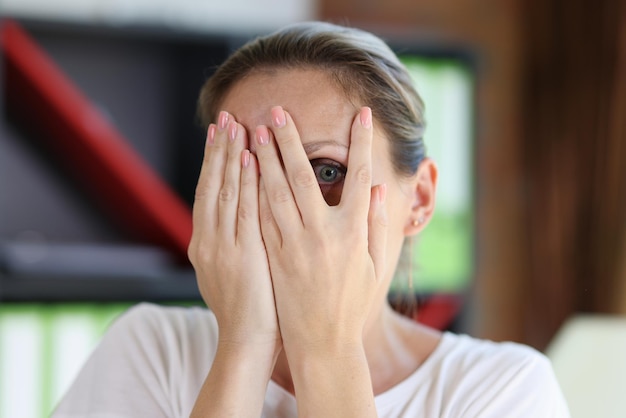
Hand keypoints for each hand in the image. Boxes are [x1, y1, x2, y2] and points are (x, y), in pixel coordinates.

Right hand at [188, 111, 279, 350]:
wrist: (246, 343)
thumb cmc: (250, 309)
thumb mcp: (234, 271)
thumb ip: (235, 240)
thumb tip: (244, 216)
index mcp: (207, 243)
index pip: (209, 193)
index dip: (214, 162)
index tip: (221, 133)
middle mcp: (209, 239)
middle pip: (212, 185)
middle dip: (219, 149)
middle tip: (225, 116)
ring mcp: (222, 246)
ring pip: (224, 191)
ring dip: (229, 155)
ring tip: (235, 124)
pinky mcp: (240, 254)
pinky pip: (243, 210)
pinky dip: (243, 183)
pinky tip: (249, 158)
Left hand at [255, 106, 387, 354]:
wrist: (322, 343)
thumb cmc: (353, 304)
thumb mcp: (375, 265)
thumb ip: (377, 224)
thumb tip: (378, 187)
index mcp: (352, 232)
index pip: (359, 176)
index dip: (361, 142)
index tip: (361, 114)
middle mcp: (321, 233)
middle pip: (303, 176)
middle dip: (290, 140)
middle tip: (278, 111)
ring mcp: (293, 244)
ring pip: (275, 192)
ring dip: (264, 157)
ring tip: (254, 130)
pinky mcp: (272, 255)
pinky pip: (260, 216)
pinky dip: (252, 189)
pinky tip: (245, 169)